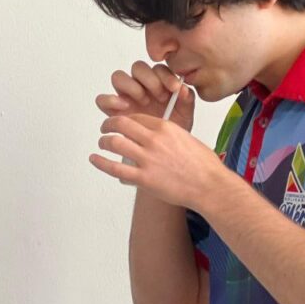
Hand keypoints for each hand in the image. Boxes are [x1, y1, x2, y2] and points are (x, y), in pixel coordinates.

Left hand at [90, 113, 231, 208]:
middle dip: (108, 125)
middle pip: (121, 124)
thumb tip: (155, 137)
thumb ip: (168, 134)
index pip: (136, 117)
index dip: (125, 119)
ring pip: (114, 143)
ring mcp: (147, 159)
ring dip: (103, 142)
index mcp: (165, 128)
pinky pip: (114, 168)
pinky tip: (94, 159)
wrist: (210, 186)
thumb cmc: (204, 166)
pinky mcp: (143, 178)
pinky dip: (100, 162)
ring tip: (102, 144)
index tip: (121, 124)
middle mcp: (153, 140)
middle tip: (105, 129)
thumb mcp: (187, 138)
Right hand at [96, 61, 194, 130]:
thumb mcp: (186, 113)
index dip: (166, 75)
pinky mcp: (112, 109)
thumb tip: (184, 90)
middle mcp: (140, 87)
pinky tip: (125, 107)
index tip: (175, 88)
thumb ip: (186, 99)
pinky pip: (103, 99)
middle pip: (137, 68)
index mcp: (158, 83)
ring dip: (131, 86)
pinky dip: (111, 100)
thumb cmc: (173, 129)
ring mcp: (124, 96)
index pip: (158, 68)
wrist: (164, 150)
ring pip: (119, 77)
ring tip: (143, 101)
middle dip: (149, 79)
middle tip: (159, 95)